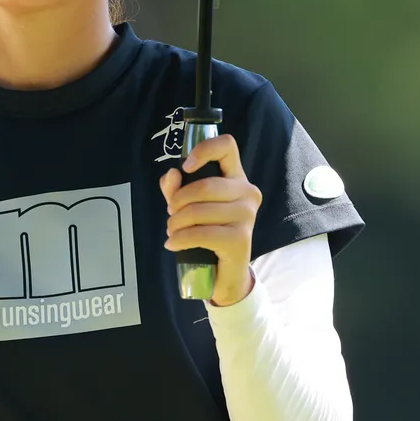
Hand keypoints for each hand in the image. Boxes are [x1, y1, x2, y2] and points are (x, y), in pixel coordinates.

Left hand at [159, 134, 260, 306]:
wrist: (224, 275)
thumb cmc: (208, 233)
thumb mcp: (188, 207)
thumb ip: (177, 188)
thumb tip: (171, 174)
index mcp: (237, 178)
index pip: (227, 146)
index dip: (204, 150)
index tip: (186, 167)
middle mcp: (248, 193)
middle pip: (204, 185)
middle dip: (178, 202)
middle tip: (171, 215)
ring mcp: (247, 216)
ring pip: (199, 211)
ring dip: (176, 223)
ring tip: (172, 231)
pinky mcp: (240, 239)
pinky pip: (201, 233)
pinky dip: (180, 239)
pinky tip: (173, 244)